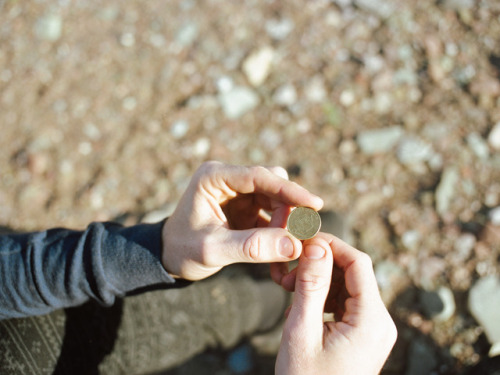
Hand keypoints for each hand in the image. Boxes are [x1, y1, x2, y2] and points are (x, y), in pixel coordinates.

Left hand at [161, 161, 322, 280]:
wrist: (168, 257)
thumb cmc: (182, 250)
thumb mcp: (213, 250)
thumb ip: (252, 247)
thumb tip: (295, 245)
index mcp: (214, 177)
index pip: (259, 176)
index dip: (290, 190)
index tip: (315, 205)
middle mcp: (228, 178)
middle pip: (272, 184)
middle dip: (289, 209)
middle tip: (299, 237)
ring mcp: (238, 192)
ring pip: (276, 197)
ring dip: (286, 219)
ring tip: (288, 246)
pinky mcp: (245, 207)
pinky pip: (273, 211)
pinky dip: (281, 228)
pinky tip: (284, 247)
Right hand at [275, 233, 396, 374]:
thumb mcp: (302, 331)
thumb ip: (310, 286)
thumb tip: (315, 244)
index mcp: (372, 321)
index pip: (358, 264)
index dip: (331, 245)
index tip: (302, 239)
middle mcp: (379, 322)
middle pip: (354, 273)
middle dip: (321, 264)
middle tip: (288, 271)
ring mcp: (372, 329)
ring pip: (347, 286)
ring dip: (319, 280)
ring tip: (289, 289)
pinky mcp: (362, 335)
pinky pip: (344, 303)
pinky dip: (323, 297)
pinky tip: (300, 304)